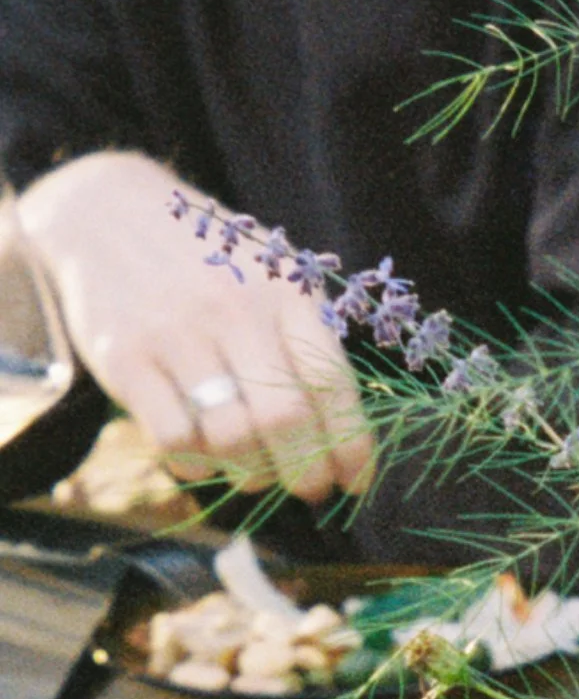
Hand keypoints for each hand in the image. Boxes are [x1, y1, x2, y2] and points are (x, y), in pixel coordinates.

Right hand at [17, 152, 373, 505]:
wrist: (105, 211)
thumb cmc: (210, 269)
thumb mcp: (273, 282)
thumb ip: (309, 351)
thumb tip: (348, 452)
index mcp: (285, 294)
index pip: (331, 385)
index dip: (351, 448)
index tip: (353, 481)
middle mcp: (233, 310)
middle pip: (286, 421)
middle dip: (306, 474)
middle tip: (307, 487)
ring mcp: (176, 333)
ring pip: (232, 439)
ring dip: (252, 474)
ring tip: (253, 470)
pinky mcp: (126, 357)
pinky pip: (175, 440)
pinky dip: (196, 465)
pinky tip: (201, 453)